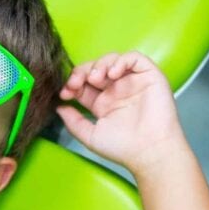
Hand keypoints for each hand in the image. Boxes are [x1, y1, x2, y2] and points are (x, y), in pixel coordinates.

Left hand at [57, 51, 184, 174]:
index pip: (84, 84)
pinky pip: (135, 58)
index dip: (72, 83)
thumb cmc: (124, 148)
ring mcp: (133, 82)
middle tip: (76, 82)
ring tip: (96, 78)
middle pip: (95, 69)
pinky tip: (113, 73)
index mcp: (103, 103)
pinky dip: (121, 60)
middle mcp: (117, 90)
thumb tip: (59, 108)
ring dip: (100, 64)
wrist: (149, 151)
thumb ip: (74, 122)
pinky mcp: (149, 76)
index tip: (65, 92)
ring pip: (113, 60)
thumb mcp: (91, 136)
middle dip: (82, 71)